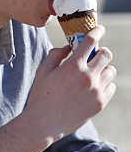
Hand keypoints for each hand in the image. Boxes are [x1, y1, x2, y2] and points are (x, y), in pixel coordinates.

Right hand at [23, 26, 115, 141]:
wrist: (45, 122)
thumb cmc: (41, 94)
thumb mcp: (43, 70)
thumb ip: (55, 54)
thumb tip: (68, 47)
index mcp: (73, 66)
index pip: (91, 41)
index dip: (97, 31)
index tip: (99, 29)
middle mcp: (88, 77)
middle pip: (106, 54)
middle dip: (100, 51)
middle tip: (92, 55)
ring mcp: (96, 91)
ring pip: (111, 70)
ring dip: (103, 68)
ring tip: (91, 73)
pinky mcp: (101, 103)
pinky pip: (111, 86)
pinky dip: (104, 83)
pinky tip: (92, 86)